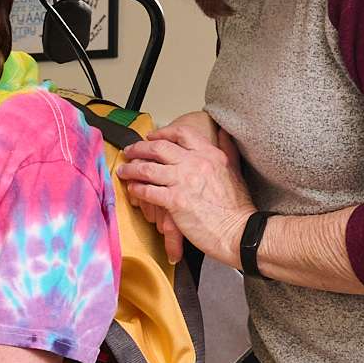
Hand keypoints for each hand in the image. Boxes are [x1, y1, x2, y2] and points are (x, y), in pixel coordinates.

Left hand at [115, 115, 253, 263]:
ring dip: (132, 168)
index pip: (182, 133)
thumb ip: (226, 149)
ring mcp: (183, 181)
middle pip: (159, 148)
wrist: (239, 230)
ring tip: (123, 170)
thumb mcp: (234, 169)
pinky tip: (132, 189)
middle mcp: (195, 163)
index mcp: (209, 154)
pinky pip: (148, 191)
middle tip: (130, 151)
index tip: (152, 136)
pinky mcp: (175, 201)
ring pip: (148, 168)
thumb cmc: (237, 206)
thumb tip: (223, 132)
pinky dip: (137, 189)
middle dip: (140, 148)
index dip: (163, 133)